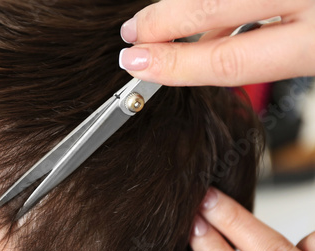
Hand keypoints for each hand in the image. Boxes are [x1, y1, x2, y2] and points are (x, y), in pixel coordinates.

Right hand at [119, 0, 314, 85]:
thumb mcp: (308, 59)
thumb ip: (253, 55)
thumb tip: (191, 53)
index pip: (226, 59)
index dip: (173, 63)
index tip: (135, 62)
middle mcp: (313, 0)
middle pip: (212, 4)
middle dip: (163, 18)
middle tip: (134, 32)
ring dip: (190, 5)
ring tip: (168, 23)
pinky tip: (214, 7)